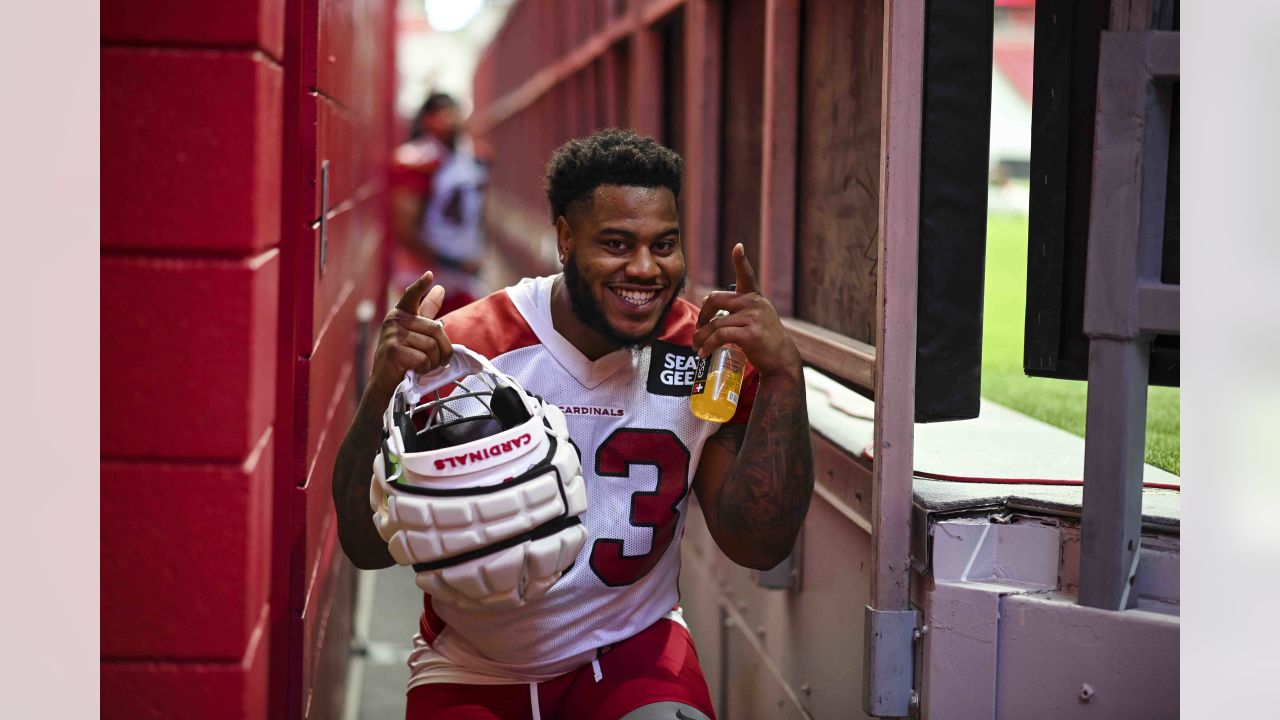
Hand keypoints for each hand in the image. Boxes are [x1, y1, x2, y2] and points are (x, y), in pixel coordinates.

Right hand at [369, 271, 453, 399]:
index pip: (411, 296)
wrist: (384, 381)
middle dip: (443, 350)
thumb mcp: (415, 331)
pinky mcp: (393, 351)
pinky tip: (416, 370)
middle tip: (438, 360)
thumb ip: (427, 311)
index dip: (420, 286)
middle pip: (436, 330)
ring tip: (423, 365)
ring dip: (433, 362)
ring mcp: (392, 335)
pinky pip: (423, 359)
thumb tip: (440, 288)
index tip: (429, 275)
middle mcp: (394, 320)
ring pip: (431, 346)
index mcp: (401, 314)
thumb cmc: (402, 356)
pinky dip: (425, 368)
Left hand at [691, 244, 801, 380]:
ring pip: (714, 324)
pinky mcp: (750, 334)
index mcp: (754, 297)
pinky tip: (703, 354)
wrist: (781, 360)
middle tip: (697, 330)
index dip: (740, 260)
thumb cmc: (763, 340)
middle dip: (701, 315)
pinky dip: (708, 346)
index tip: (738, 247)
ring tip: (696, 347)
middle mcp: (754, 303)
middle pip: (715, 300)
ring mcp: (753, 318)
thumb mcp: (754, 317)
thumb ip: (735, 307)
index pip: (746, 274)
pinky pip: (720, 336)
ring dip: (701, 337)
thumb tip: (706, 299)